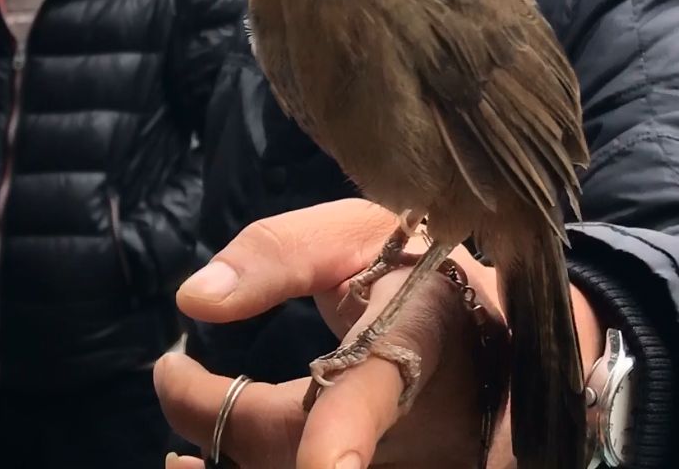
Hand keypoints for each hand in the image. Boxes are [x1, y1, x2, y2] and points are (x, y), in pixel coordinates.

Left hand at [155, 199, 603, 468]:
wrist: (506, 329)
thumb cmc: (418, 268)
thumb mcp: (356, 233)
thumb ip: (275, 254)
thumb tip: (192, 299)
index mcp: (421, 331)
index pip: (374, 388)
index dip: (345, 433)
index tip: (324, 467)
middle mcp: (429, 417)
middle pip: (304, 446)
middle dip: (217, 418)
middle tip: (172, 375)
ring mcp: (425, 465)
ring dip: (233, 467)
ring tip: (178, 457)